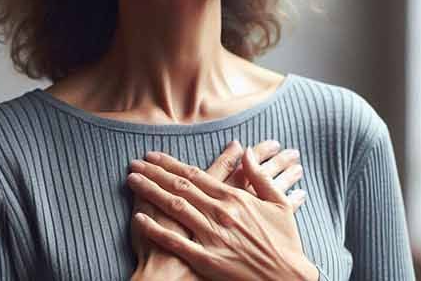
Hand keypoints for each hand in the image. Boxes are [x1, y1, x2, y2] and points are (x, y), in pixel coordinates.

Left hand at [128, 148, 318, 280]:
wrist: (288, 277)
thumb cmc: (285, 243)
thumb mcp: (279, 204)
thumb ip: (260, 176)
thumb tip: (246, 151)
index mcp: (235, 199)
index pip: (196, 175)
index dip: (171, 164)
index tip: (153, 155)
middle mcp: (221, 214)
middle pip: (180, 187)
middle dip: (154, 173)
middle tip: (134, 164)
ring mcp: (213, 236)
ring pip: (174, 208)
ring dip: (150, 192)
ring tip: (132, 181)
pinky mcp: (207, 259)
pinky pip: (176, 242)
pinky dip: (156, 229)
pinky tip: (139, 218)